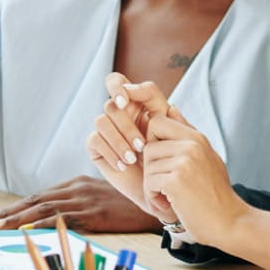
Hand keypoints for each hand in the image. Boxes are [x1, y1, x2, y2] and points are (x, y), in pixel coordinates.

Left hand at [0, 175, 167, 232]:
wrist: (155, 204)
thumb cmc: (130, 203)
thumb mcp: (100, 198)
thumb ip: (79, 204)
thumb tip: (56, 219)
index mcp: (77, 184)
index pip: (40, 196)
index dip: (16, 207)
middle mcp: (77, 189)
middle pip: (37, 200)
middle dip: (10, 213)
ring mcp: (86, 200)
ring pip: (44, 209)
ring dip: (18, 219)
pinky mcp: (95, 213)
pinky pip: (65, 219)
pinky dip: (44, 223)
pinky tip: (30, 229)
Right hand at [86, 73, 185, 218]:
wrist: (159, 188)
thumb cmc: (170, 159)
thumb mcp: (174, 135)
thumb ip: (169, 116)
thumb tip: (160, 100)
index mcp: (134, 103)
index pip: (116, 81)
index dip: (118, 87)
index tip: (126, 101)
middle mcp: (117, 113)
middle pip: (111, 104)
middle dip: (126, 125)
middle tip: (141, 146)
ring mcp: (105, 129)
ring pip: (101, 121)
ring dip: (119, 140)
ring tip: (134, 159)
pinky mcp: (96, 147)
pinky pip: (94, 140)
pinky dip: (111, 152)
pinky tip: (124, 165)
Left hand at [139, 116, 242, 247]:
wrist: (229, 222)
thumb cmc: (215, 194)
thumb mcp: (206, 157)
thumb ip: (187, 134)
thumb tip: (171, 107)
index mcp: (197, 137)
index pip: (157, 122)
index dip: (152, 141)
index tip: (160, 163)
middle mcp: (192, 144)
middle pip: (148, 145)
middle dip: (150, 168)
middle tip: (161, 185)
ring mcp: (185, 161)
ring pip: (147, 166)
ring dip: (151, 186)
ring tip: (167, 197)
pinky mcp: (177, 180)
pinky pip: (149, 182)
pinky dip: (153, 197)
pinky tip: (166, 204)